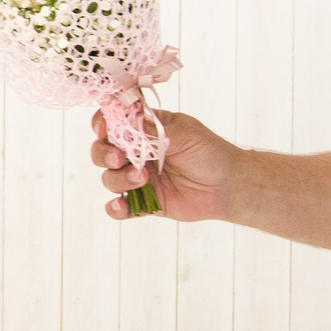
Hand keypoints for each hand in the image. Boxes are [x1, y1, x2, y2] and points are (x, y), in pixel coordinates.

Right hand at [89, 106, 235, 221]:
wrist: (228, 186)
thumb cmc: (209, 153)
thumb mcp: (184, 133)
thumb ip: (152, 130)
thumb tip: (125, 122)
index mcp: (143, 129)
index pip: (113, 122)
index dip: (102, 124)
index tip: (104, 129)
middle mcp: (136, 153)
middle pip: (102, 151)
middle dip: (104, 154)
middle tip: (119, 158)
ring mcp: (138, 178)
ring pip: (109, 178)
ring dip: (119, 179)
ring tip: (143, 178)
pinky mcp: (144, 202)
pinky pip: (120, 208)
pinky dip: (115, 209)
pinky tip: (122, 206)